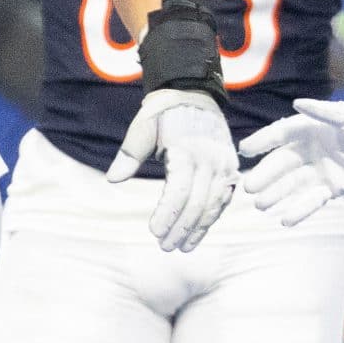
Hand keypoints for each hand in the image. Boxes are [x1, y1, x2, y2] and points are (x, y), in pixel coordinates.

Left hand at [109, 90, 238, 251]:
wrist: (195, 94)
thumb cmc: (164, 112)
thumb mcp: (144, 125)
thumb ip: (130, 152)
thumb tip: (113, 178)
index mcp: (188, 150)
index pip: (179, 191)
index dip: (167, 214)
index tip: (154, 232)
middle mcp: (210, 160)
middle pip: (197, 203)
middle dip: (181, 228)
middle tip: (165, 247)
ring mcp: (224, 166)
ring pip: (212, 206)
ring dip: (197, 229)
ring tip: (182, 247)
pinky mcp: (230, 170)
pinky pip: (223, 200)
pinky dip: (211, 219)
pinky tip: (199, 233)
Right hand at [237, 96, 343, 225]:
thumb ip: (324, 113)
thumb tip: (297, 104)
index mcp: (313, 128)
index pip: (281, 135)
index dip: (262, 141)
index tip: (244, 151)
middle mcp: (313, 149)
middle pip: (283, 163)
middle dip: (266, 175)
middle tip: (249, 187)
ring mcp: (323, 170)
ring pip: (294, 184)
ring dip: (277, 194)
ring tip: (261, 205)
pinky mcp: (336, 187)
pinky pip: (313, 200)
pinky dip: (300, 209)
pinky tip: (285, 220)